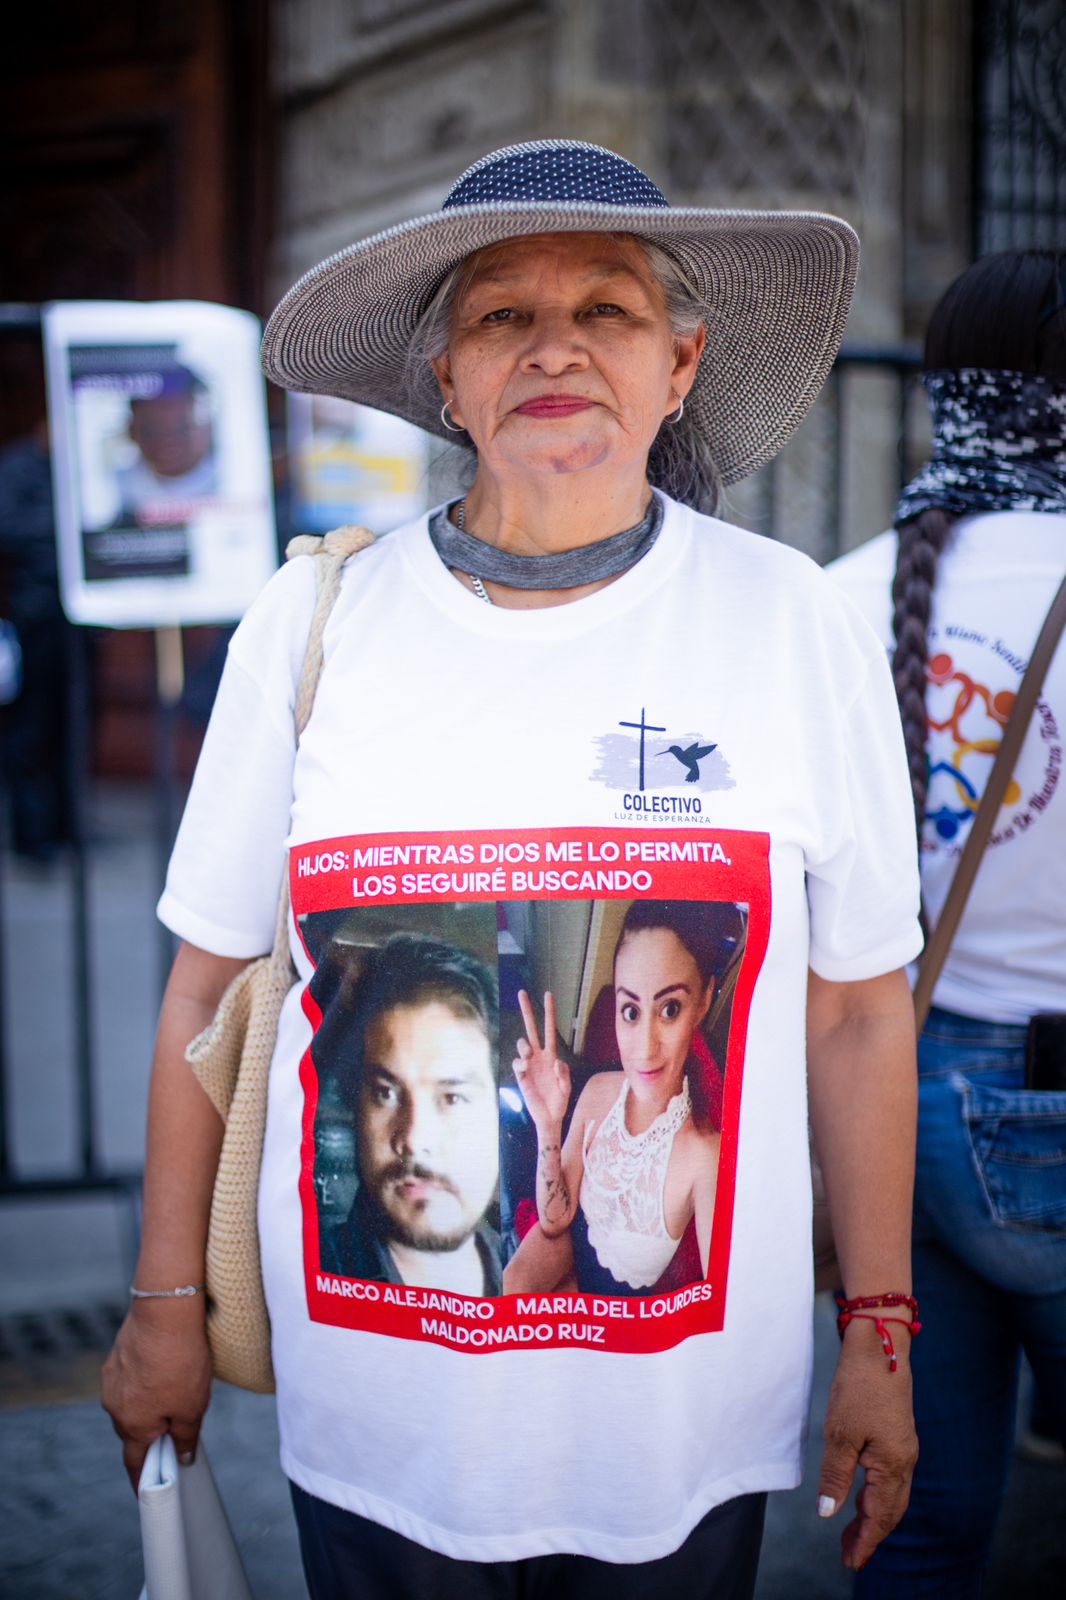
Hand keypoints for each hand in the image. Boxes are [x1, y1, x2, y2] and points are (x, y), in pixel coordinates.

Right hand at [101, 1300, 212, 1491]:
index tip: (145, 1492)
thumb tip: (182, 1459)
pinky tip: (165, 1366)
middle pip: (134, 1431)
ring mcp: (111, 1380)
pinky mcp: (116, 1357)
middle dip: (153, 1433)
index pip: (134, 1463)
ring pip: (132, 1402)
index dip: (142, 1479)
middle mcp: (114, 1406)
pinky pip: (130, 1379)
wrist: (165, 1311)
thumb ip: (185, 1437)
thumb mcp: (193, 1407)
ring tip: (177, 1387)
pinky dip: (146, 1380)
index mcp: (132, 1425)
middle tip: (177, 1427)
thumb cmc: (180, 1361)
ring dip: (150, 1403)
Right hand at [513, 989, 570, 1132]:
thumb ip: (564, 1074)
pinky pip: (517, 1063)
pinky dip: (521, 1064)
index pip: (549, 1029)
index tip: (547, 995)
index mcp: (551, 1055)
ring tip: (528, 1055)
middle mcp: (539, 1056)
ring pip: (523, 1044)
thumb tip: (555, 1062)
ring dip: (525, 1046)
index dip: (549, 1012)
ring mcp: (529, 1065)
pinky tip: (525, 1069)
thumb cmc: (560, 1101)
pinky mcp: (521, 1076)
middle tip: (522, 992)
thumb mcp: (567, 1086)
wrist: (549, 1117)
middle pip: (531, 1028)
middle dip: (527, 1010)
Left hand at [816, 1320, 917, 1569]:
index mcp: (893, 1466)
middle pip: (890, 1512)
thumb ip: (835, 1476)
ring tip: (851, 1533)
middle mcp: (904, 1461)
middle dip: (870, 1536)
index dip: (865, 1542)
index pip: (880, 1517)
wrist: (879, 1345)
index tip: (851, 1563)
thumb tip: (828, 1514)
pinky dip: (874, 1496)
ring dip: (872, 1517)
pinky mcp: (896, 1436)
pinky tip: (859, 1496)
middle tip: (849, 1556)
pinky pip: (888, 1479)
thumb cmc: (859, 1387)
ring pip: (891, 1496)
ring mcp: (903, 1448)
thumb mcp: (840, 1433)